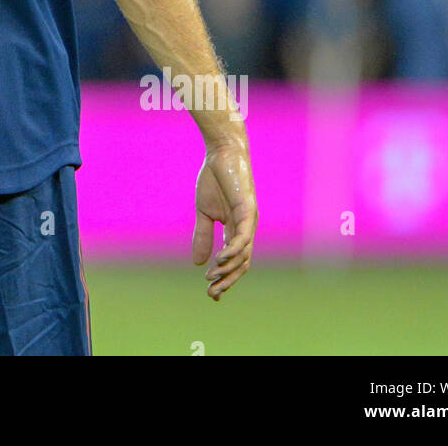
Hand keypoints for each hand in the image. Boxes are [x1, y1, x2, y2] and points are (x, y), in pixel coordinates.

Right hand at [191, 141, 256, 300]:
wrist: (221, 154)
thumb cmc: (215, 180)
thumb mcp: (204, 212)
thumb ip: (203, 235)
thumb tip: (199, 263)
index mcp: (236, 230)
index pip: (235, 261)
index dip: (224, 278)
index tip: (211, 293)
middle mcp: (246, 229)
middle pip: (241, 264)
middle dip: (227, 281)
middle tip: (212, 293)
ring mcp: (249, 220)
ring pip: (243, 254)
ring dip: (228, 269)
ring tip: (212, 278)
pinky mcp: (247, 209)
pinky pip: (242, 236)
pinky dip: (232, 250)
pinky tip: (220, 258)